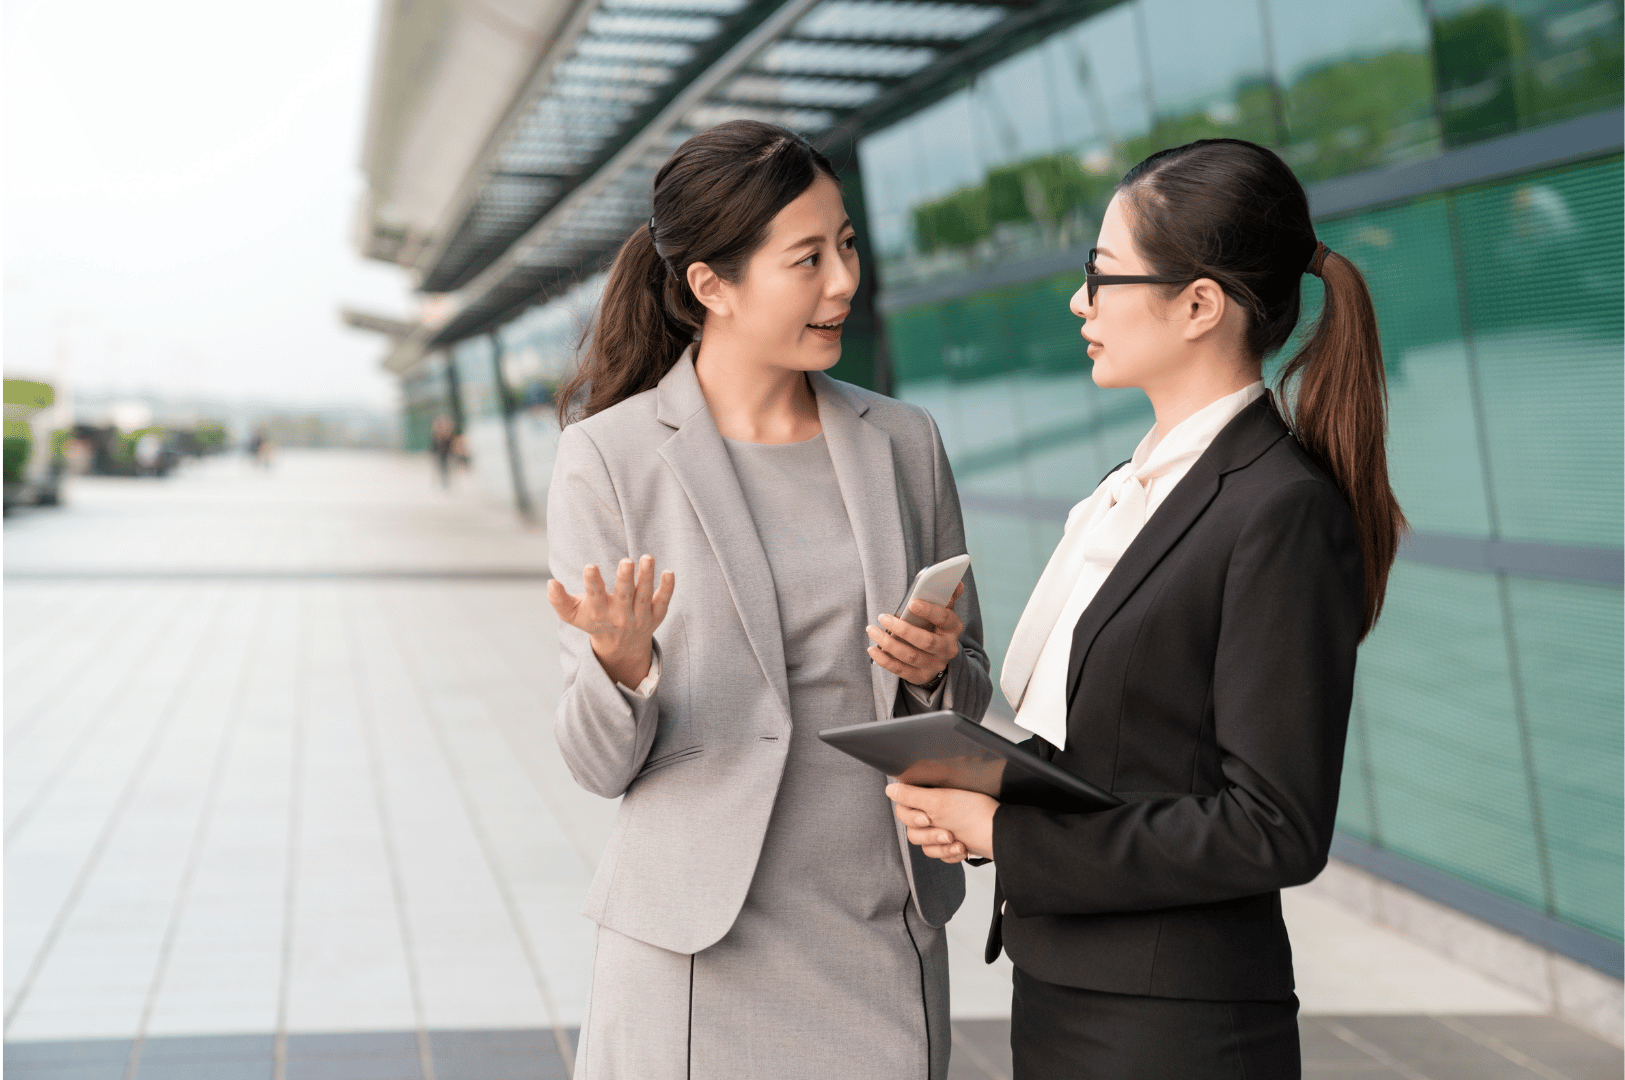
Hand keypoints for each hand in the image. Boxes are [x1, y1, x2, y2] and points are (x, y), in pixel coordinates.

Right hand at [547, 555, 673, 686]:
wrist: (620, 646)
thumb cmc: (593, 621)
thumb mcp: (572, 614)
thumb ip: (559, 600)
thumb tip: (550, 583)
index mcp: (599, 612)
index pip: (595, 596)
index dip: (592, 582)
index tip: (590, 567)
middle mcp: (620, 616)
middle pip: (624, 595)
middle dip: (625, 578)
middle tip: (627, 561)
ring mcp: (640, 616)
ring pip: (644, 595)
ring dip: (647, 577)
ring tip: (648, 558)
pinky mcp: (656, 615)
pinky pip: (663, 601)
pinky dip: (667, 589)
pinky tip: (669, 572)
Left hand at [867, 581, 963, 687]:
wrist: (938, 655)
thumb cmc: (935, 626)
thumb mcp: (943, 611)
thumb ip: (947, 597)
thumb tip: (957, 584)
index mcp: (954, 628)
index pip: (944, 618)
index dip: (928, 611)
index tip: (911, 603)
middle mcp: (947, 648)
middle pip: (926, 641)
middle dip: (902, 629)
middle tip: (882, 617)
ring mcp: (935, 664)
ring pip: (910, 656)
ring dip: (888, 643)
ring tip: (872, 630)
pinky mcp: (921, 676)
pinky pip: (901, 670)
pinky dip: (885, 661)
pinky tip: (873, 649)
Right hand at [886, 782, 996, 862]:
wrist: (1000, 836)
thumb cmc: (974, 814)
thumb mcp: (939, 802)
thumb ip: (911, 796)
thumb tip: (889, 788)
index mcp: (930, 796)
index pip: (903, 808)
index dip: (912, 816)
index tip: (927, 817)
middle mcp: (934, 811)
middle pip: (912, 830)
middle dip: (930, 834)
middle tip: (947, 833)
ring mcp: (942, 827)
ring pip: (924, 845)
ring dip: (941, 846)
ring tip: (958, 843)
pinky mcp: (951, 842)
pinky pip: (938, 853)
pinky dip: (949, 853)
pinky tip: (962, 849)